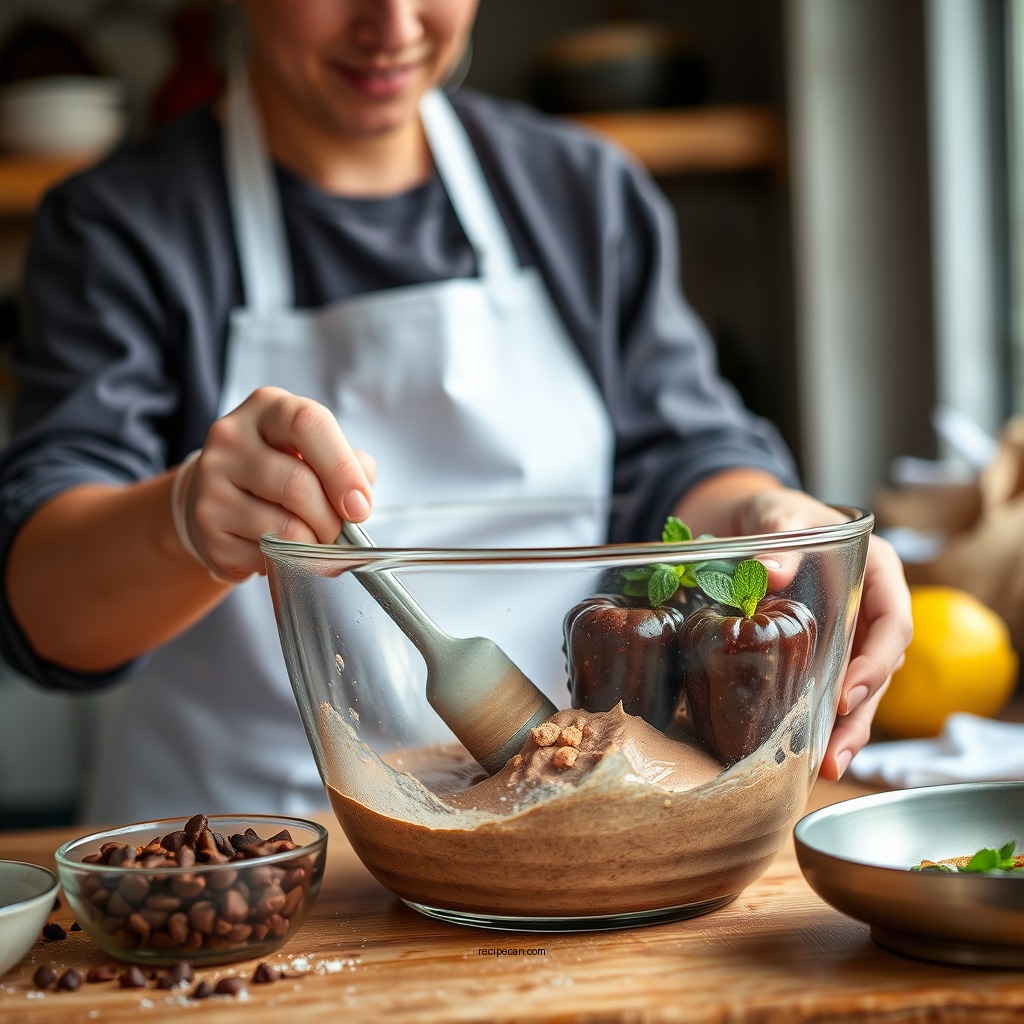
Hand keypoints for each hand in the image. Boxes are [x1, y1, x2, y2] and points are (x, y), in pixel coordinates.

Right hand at [175, 387, 375, 581]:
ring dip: (313, 545)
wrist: (219, 495)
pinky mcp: (206, 525)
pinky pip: (264, 555)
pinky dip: (286, 561)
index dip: (342, 469)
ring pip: (284, 527)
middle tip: (338, 532)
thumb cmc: (281, 470)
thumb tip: (359, 498)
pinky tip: (279, 549)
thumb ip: (349, 464)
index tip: (360, 506)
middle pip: (299, 484)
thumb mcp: (315, 451)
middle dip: (331, 519)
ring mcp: (211, 482)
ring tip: (312, 541)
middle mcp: (230, 438)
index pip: (308, 424)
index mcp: (267, 408)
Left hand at [733, 488, 912, 779]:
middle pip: (880, 668)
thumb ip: (779, 538)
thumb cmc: (778, 514)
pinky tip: (810, 753)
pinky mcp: (826, 650)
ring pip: (860, 687)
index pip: (893, 623)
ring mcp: (851, 632)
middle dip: (860, 713)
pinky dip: (823, 719)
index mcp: (878, 572)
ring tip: (826, 766)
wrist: (755, 522)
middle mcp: (871, 608)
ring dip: (846, 728)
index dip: (876, 661)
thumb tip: (770, 572)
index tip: (847, 692)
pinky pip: (832, 688)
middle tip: (836, 751)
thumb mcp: (778, 516)